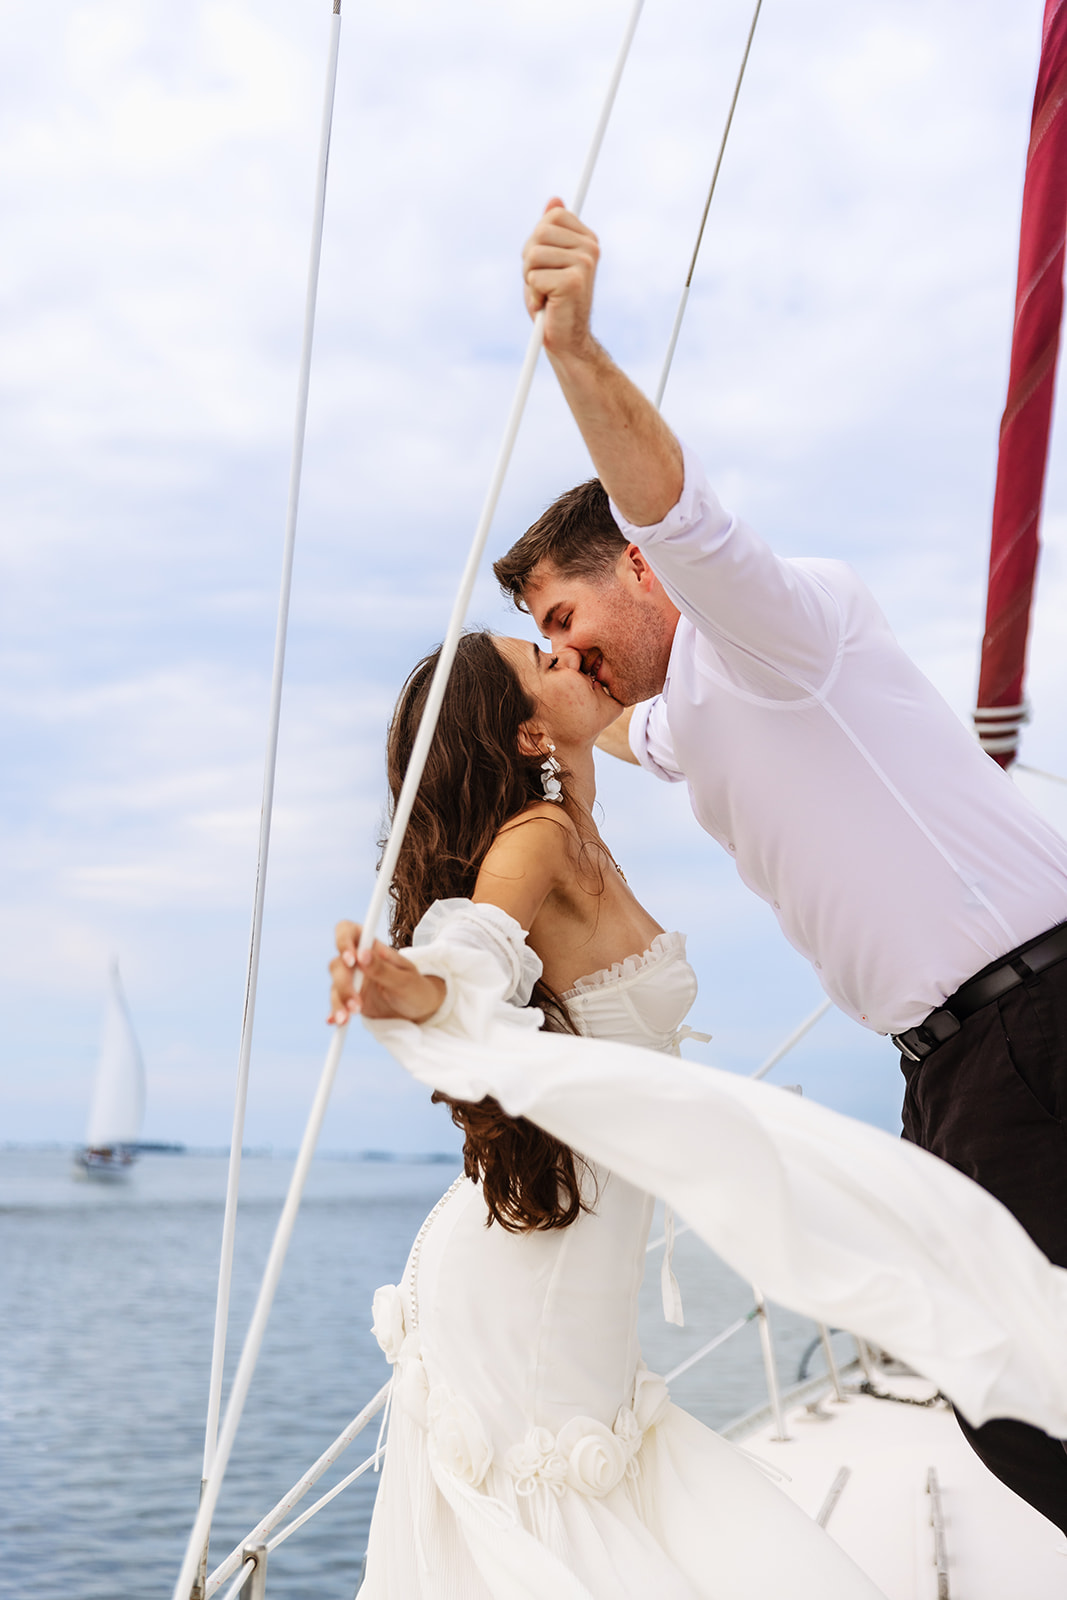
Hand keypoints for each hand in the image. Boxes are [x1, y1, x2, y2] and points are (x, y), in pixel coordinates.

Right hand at [328, 921, 446, 1025]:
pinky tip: (334, 1021)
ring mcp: (353, 980)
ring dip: (339, 1002)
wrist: (420, 1011)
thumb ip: (383, 968)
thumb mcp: (405, 980)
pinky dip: (334, 1012)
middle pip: (337, 964)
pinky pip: (337, 1003)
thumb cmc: (416, 989)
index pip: (347, 931)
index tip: (351, 960)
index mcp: (372, 947)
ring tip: (346, 1019)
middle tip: (357, 1005)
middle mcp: (358, 961)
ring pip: (335, 985)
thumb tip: (361, 954)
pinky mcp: (351, 999)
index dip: (343, 941)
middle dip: (343, 984)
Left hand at [522, 199, 599, 360]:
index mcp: (587, 239)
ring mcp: (584, 263)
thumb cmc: (554, 302)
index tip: (548, 265)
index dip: (538, 242)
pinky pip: (534, 277)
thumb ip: (551, 233)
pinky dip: (533, 295)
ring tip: (545, 296)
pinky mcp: (573, 281)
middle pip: (538, 234)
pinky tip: (548, 306)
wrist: (567, 341)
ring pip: (533, 255)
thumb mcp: (548, 261)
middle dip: (530, 262)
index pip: (551, 217)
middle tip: (544, 284)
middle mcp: (590, 248)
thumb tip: (554, 199)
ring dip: (530, 280)